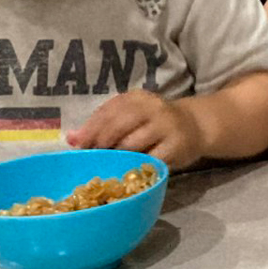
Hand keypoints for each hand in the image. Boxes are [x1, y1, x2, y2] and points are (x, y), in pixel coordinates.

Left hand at [68, 91, 204, 167]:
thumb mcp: (131, 117)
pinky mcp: (177, 147)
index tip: (78, 145)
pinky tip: (129, 170)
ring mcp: (167, 127)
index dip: (90, 129)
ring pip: (132, 144)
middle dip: (101, 142)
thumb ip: (103, 125)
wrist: (197, 126)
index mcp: (138, 98)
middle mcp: (153, 108)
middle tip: (93, 156)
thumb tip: (71, 139)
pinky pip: (150, 159)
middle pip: (118, 124)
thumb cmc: (156, 124)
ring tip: (109, 163)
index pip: (108, 111)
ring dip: (117, 156)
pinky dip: (137, 166)